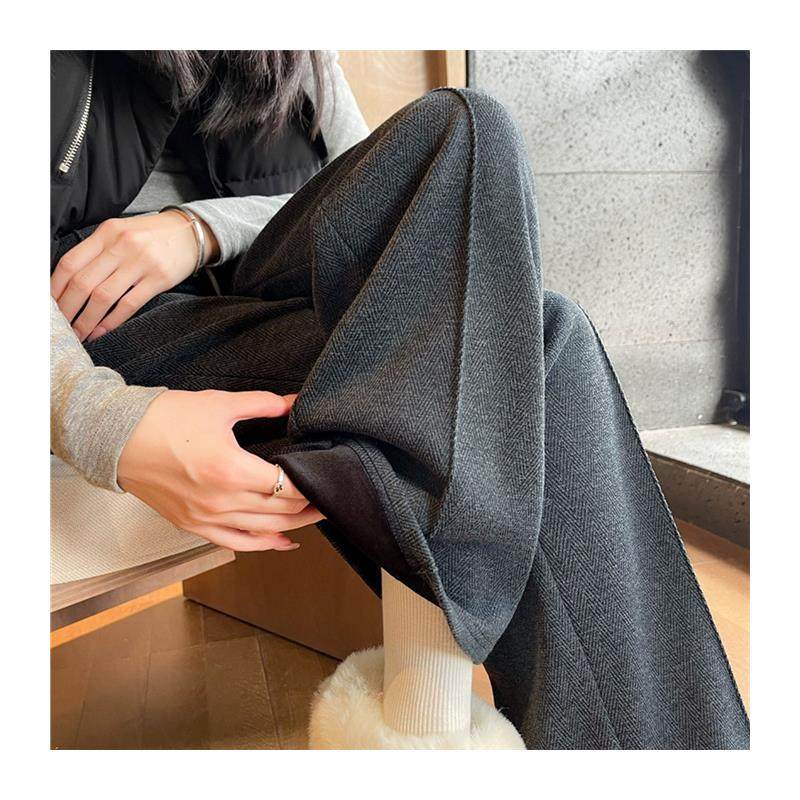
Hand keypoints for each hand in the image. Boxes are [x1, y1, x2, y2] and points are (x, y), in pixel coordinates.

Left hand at [50, 211, 220, 342]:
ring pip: (103, 296)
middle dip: (67, 309)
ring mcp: (141, 262)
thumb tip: (70, 281)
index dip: (54, 288)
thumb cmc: (152, 235)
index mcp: (107, 232)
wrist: (191, 232)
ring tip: (79, 334)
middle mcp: (121, 246)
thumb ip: (98, 250)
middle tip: (60, 326)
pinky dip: (111, 321)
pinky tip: (101, 331)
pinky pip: (128, 304)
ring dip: (86, 320)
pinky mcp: (158, 279)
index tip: (48, 306)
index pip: (70, 262)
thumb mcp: (121, 232)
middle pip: (83, 282)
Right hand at [118, 389, 322, 551]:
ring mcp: (205, 518)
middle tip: (331, 498)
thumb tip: (293, 402)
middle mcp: (221, 501)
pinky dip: (262, 545)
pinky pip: (235, 543)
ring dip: (293, 526)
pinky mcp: (192, 525)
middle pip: (280, 512)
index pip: (287, 486)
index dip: (312, 484)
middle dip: (310, 506)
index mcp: (232, 471)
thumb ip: (262, 404)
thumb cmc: (164, 419)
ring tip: (314, 516)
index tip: (328, 478)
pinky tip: (282, 542)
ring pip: (263, 532)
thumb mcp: (219, 405)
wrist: (116, 438)